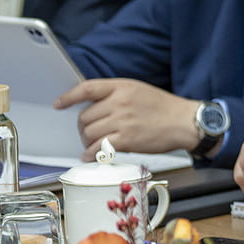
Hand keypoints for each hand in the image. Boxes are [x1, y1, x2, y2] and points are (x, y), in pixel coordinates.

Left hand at [55, 78, 197, 155]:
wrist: (184, 122)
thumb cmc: (164, 108)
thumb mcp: (139, 91)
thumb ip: (117, 95)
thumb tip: (93, 106)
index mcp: (123, 87)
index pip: (88, 88)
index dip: (69, 97)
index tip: (59, 104)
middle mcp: (121, 102)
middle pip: (85, 116)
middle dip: (82, 128)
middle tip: (88, 134)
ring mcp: (123, 121)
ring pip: (89, 133)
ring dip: (86, 142)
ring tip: (92, 146)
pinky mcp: (126, 139)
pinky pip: (98, 148)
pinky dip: (91, 154)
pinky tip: (93, 156)